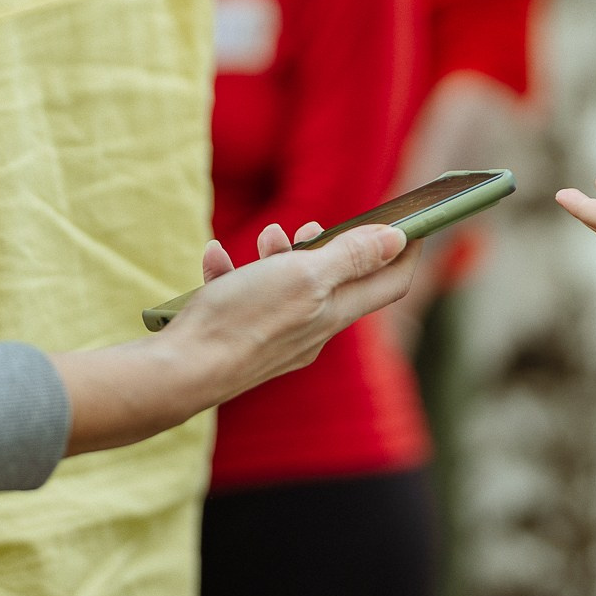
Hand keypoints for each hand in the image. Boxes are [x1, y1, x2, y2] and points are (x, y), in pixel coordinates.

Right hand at [173, 220, 414, 392]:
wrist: (181, 372)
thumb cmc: (244, 320)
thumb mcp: (304, 275)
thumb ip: (351, 257)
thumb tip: (398, 239)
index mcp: (334, 313)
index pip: (389, 283)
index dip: (406, 252)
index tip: (413, 223)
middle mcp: (311, 330)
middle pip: (339, 284)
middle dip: (331, 247)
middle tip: (311, 226)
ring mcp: (275, 338)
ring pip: (289, 287)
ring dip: (280, 255)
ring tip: (267, 236)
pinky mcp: (239, 339)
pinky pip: (243, 299)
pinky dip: (233, 274)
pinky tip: (216, 256)